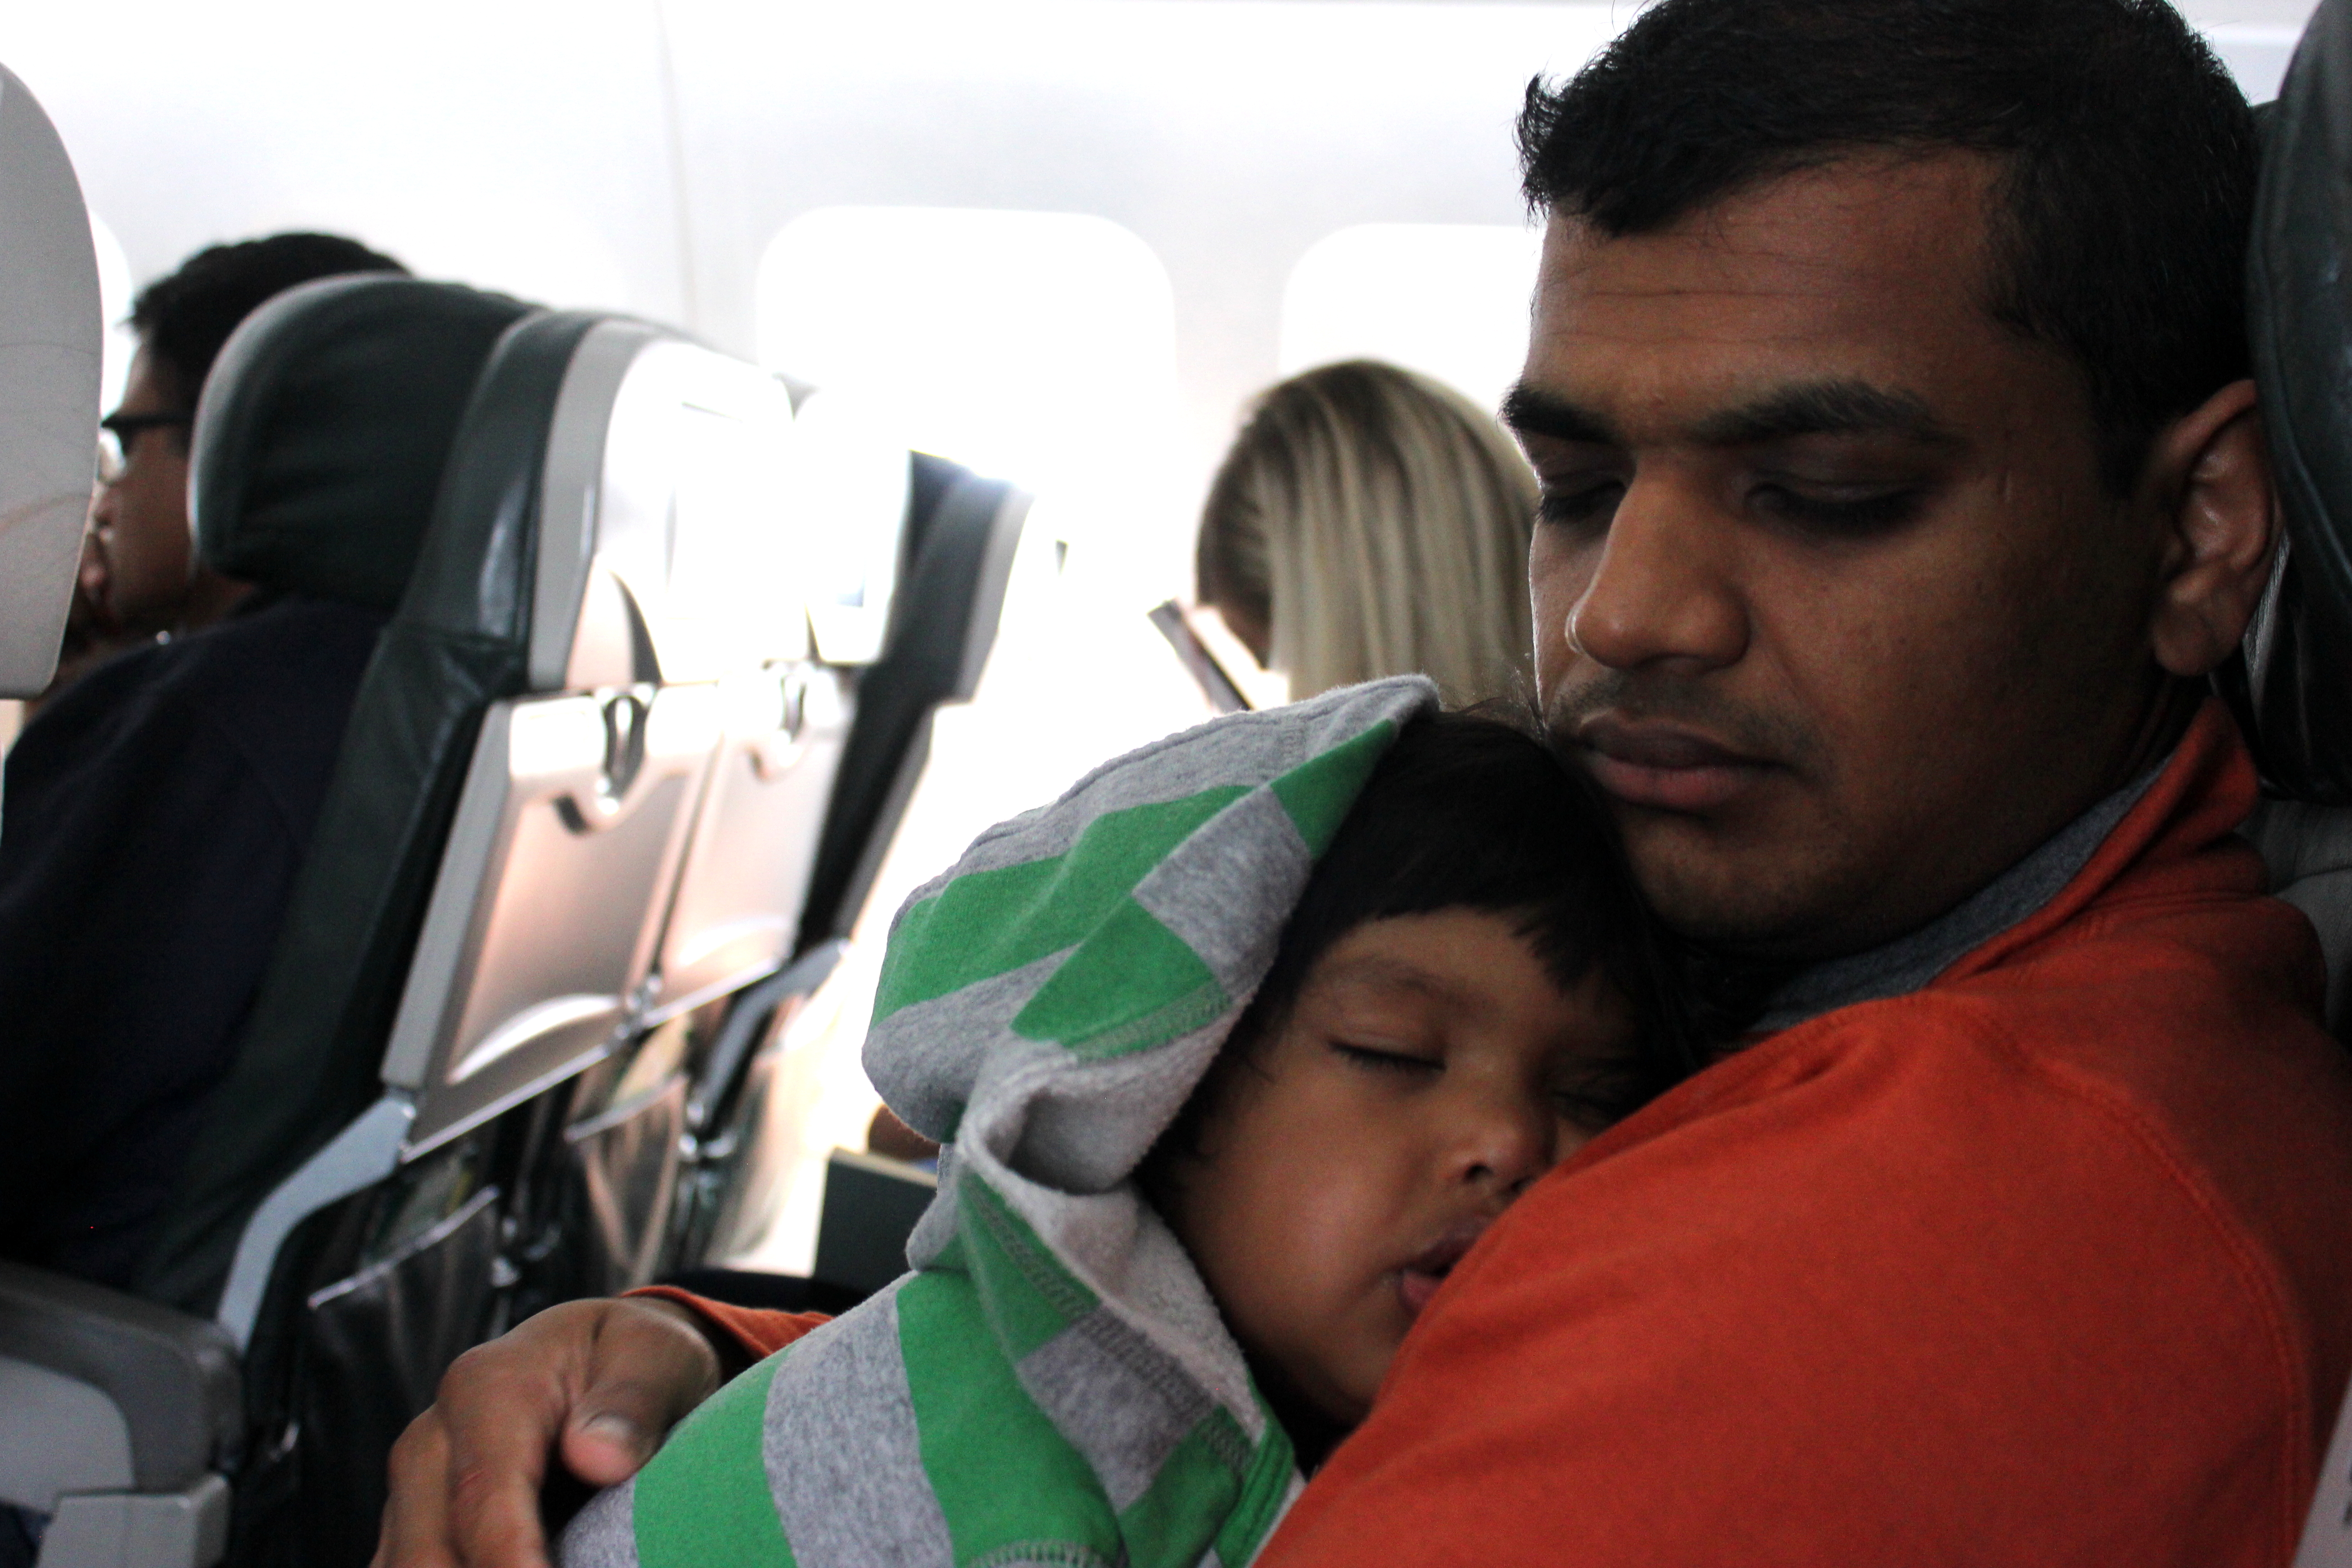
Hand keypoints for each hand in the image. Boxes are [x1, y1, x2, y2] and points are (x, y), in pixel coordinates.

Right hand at [373, 1297, 727, 1567]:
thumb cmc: (632, 1356)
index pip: (485, 1496)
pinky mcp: (418, 1527)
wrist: (592, 1354)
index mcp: (487, 1388)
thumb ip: (633, 1402)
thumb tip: (599, 1460)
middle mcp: (432, 1440)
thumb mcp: (655, 1354)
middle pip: (431, 1551)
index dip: (513, 1563)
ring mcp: (415, 1489)